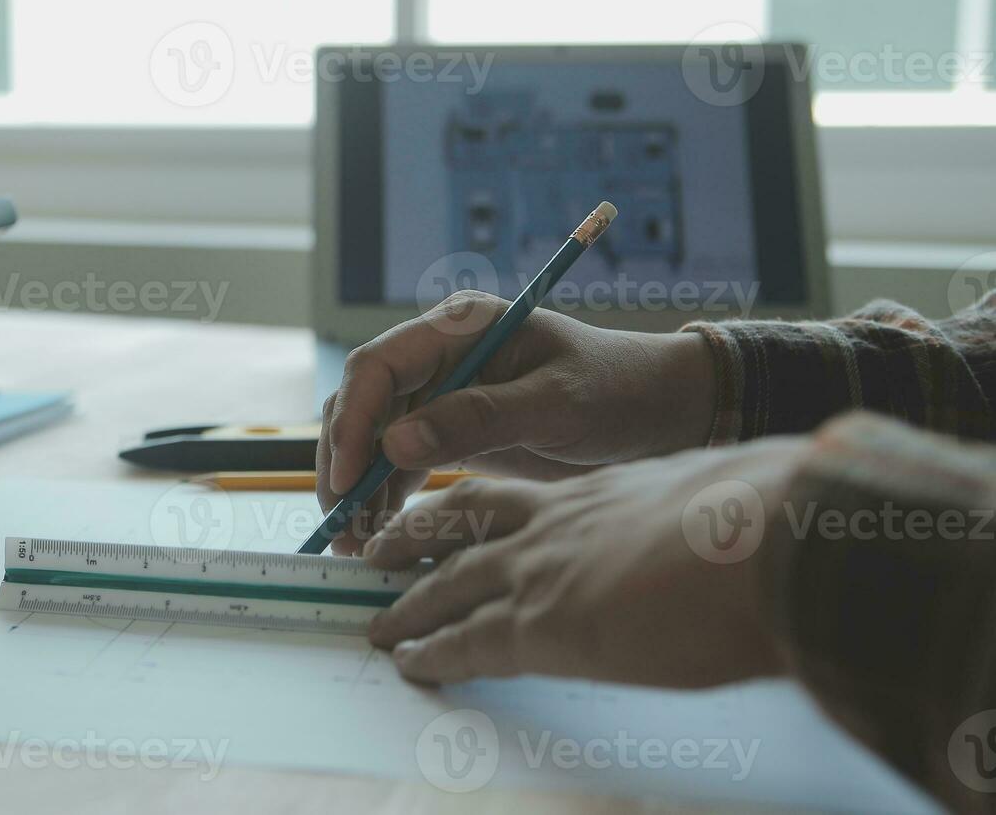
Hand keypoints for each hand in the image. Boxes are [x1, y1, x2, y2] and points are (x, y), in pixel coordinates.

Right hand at [317, 291, 716, 553]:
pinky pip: (398, 464)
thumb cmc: (618, 391)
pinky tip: (378, 536)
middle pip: (362, 404)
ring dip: (357, 488)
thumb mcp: (557, 403)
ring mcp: (440, 395)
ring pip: (372, 439)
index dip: (354, 420)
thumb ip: (478, 419)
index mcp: (461, 328)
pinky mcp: (449, 433)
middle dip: (344, 463)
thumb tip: (395, 445)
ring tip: (355, 543)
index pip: (378, 365)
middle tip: (342, 524)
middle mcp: (440, 356)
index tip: (350, 477)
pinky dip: (383, 499)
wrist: (660, 412)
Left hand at [363, 438, 807, 687]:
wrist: (769, 541)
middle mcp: (559, 522)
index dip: (485, 511)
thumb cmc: (770, 521)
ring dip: (410, 602)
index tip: (460, 517)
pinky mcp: (541, 624)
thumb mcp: (722, 499)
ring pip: (451, 580)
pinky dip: (433, 651)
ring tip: (380, 618)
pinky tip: (410, 661)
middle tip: (382, 548)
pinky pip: (467, 639)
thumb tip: (734, 532)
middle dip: (418, 536)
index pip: (525, 499)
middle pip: (464, 523)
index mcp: (602, 492)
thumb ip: (700, 516)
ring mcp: (543, 569)